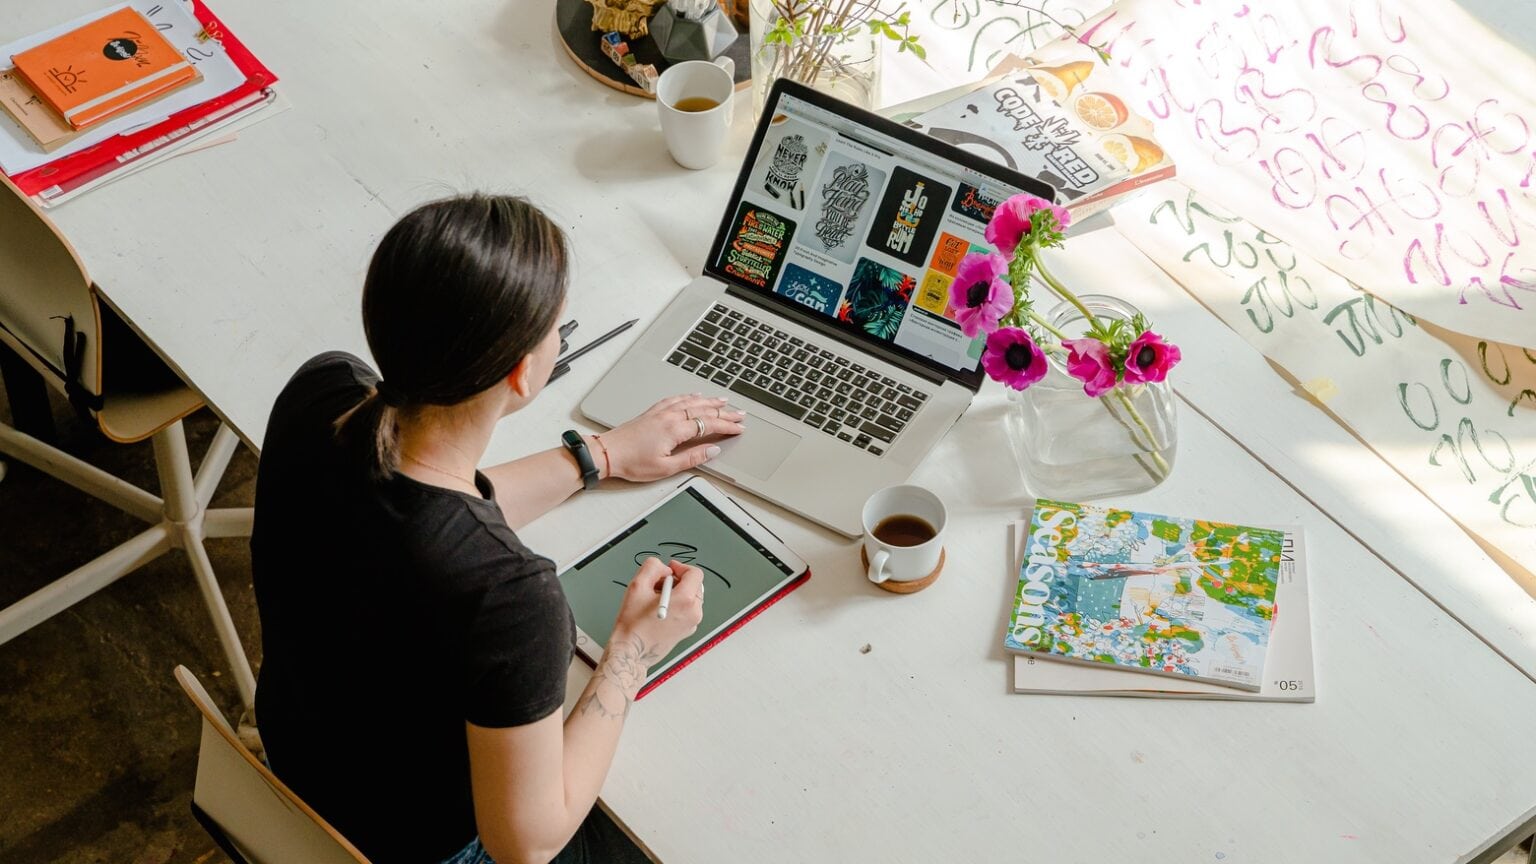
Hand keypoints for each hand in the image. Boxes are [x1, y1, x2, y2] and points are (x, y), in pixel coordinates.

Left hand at [599, 394, 744, 481]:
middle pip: (704, 410)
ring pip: (691, 401)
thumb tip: (712, 450)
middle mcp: (670, 416)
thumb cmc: (632, 462)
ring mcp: (660, 412)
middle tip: (739, 414)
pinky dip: (689, 396)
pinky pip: (676, 399)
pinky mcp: (652, 412)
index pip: (709, 425)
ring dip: (710, 400)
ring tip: (723, 400)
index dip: (727, 426)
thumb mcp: (666, 467)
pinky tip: (694, 395)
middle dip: (724, 411)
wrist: (607, 452)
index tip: (739, 428)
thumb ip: (692, 458)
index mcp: (675, 430)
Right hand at [609, 559, 704, 667]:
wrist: (631, 652)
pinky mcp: (687, 631)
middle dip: (677, 581)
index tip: (669, 570)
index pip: (695, 573)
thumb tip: (664, 568)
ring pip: (691, 597)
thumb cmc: (633, 624)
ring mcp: (692, 624)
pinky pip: (687, 610)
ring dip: (676, 593)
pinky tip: (660, 611)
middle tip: (658, 586)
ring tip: (656, 600)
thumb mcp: (638, 585)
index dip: (680, 568)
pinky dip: (677, 606)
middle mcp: (694, 613)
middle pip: (694, 585)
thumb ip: (653, 567)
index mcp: (685, 600)